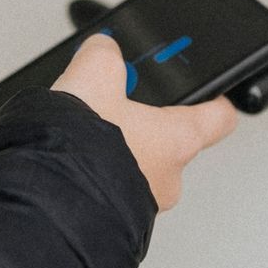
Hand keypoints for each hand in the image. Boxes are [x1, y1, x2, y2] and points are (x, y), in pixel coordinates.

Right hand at [51, 33, 238, 210]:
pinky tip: (71, 158)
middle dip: (146, 124)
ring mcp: (142, 204)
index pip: (219, 117)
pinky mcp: (113, 218)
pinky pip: (112, 189)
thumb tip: (102, 48)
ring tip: (86, 134)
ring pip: (139, 168)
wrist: (48, 201)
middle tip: (124, 107)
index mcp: (178, 139)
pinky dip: (97, 173)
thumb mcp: (93, 76)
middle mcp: (169, 177)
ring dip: (119, 152)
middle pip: (171, 142)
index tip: (213, 94)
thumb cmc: (82, 149)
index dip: (215, 100)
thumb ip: (105, 55)